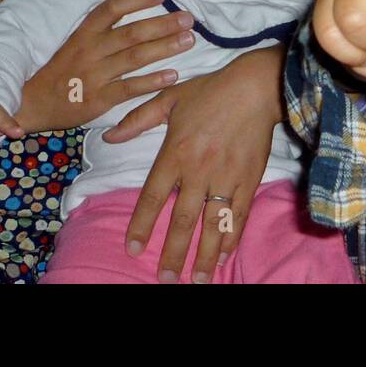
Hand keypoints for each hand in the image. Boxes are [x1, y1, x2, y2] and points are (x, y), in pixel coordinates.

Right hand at [18, 0, 194, 132]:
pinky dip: (152, 81)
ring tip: (188, 40)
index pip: (111, 8)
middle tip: (188, 18)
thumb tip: (134, 7)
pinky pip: (129, 88)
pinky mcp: (98, 99)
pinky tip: (173, 75)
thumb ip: (101, 30)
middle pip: (131, 33)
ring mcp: (95, 75)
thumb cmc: (60, 70)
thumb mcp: (75, 43)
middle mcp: (90, 51)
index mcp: (83, 33)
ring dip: (165, 48)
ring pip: (135, 58)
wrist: (31, 103)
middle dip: (163, 24)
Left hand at [103, 45, 284, 283]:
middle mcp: (198, 170)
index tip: (134, 249)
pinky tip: (225, 254)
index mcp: (175, 152)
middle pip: (183, 219)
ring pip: (212, 224)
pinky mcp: (249, 180)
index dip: (142, 225)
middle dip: (173, 252)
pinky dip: (232, 237)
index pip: (153, 196)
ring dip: (205, 255)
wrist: (256, 87)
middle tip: (166, 278)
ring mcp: (226, 177)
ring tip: (198, 279)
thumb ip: (137, 119)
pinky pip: (238, 214)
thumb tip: (109, 137)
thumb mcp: (169, 98)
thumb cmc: (211, 91)